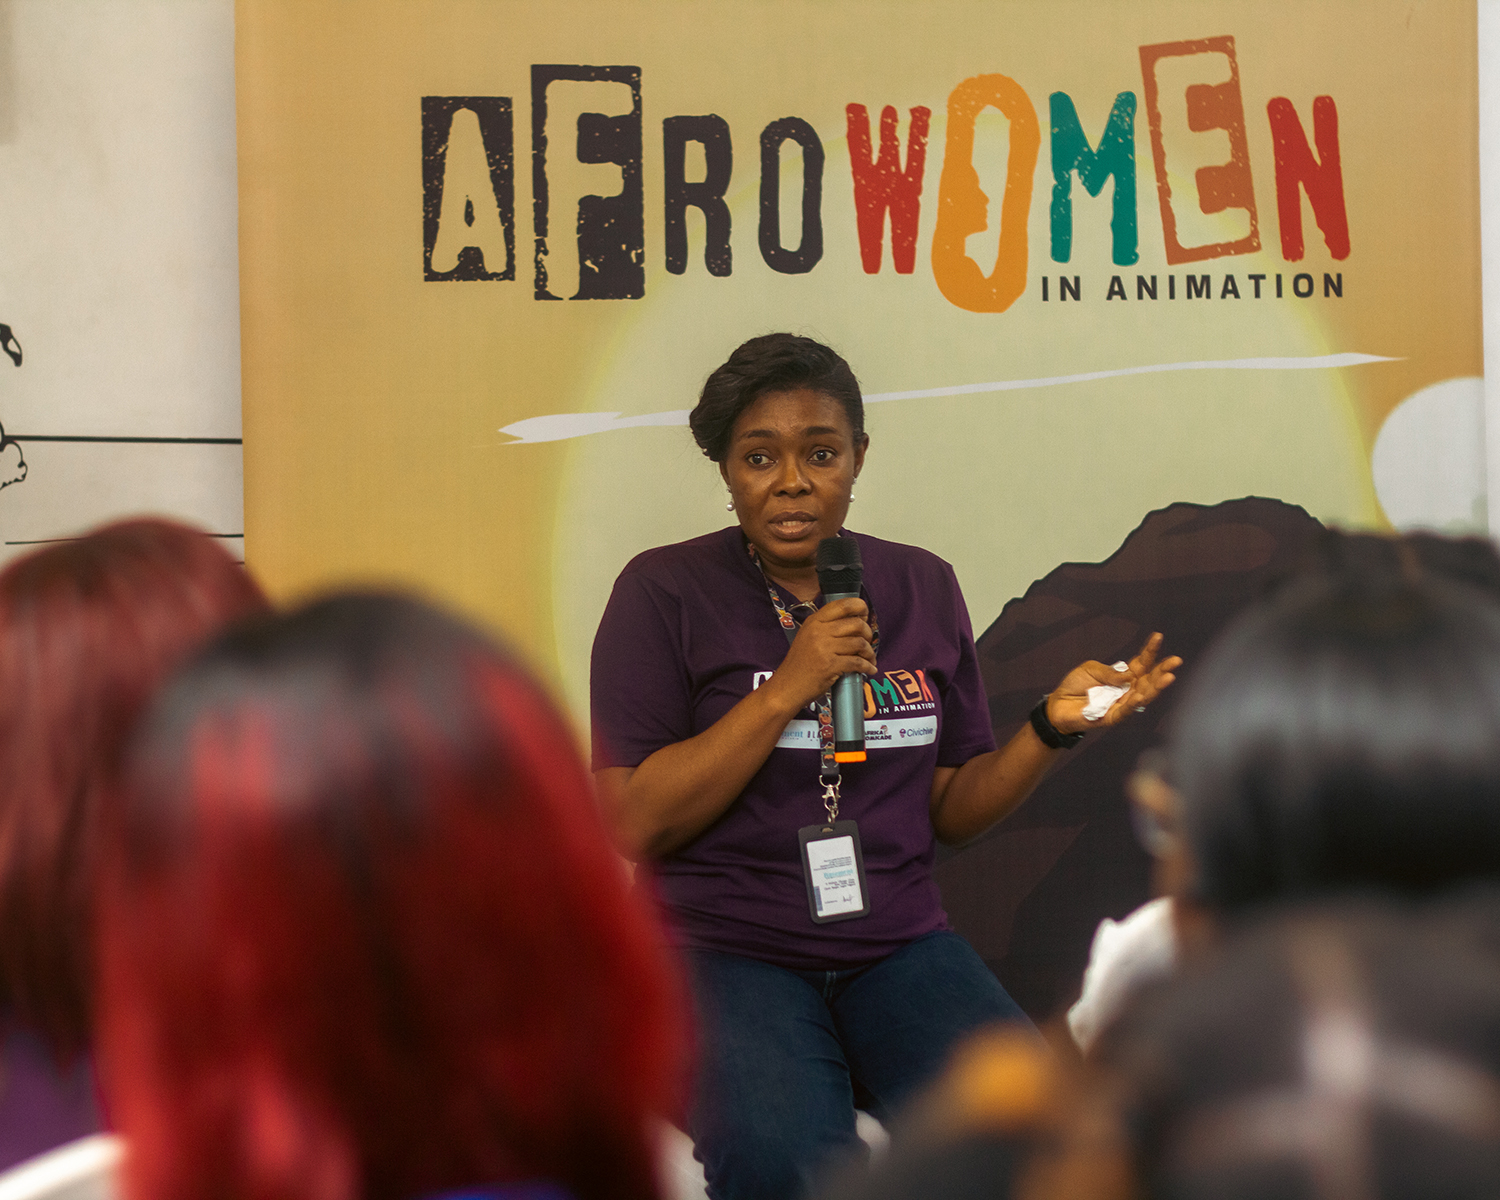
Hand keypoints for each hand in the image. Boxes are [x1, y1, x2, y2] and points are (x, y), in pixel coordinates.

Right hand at [759, 597, 875, 714]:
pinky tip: (870, 669)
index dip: (860, 607)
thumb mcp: (808, 637)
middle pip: (856, 623)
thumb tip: (856, 622)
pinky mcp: (830, 665)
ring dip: (869, 652)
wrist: (787, 687)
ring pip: (859, 643)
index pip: (843, 605)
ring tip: (869, 658)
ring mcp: (824, 648)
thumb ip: (827, 627)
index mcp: (814, 621)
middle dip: (868, 633)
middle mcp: (819, 631)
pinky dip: (867, 666)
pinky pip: (857, 662)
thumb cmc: (799, 665)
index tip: (865, 615)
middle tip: (868, 642)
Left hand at [1046, 632, 1180, 734]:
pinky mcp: (1112, 717)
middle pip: (1149, 679)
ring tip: (1168, 677)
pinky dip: (1133, 704)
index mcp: (1124, 675)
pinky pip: (1125, 711)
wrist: (1058, 705)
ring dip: (1156, 687)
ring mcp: (1122, 703)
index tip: (1158, 636)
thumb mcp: (1090, 669)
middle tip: (1176, 661)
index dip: (1150, 650)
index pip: (1142, 662)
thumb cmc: (1076, 685)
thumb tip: (1129, 675)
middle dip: (1163, 670)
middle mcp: (1127, 689)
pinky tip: (1141, 696)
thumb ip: (1109, 672)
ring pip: (1143, 696)